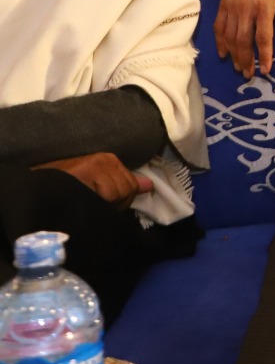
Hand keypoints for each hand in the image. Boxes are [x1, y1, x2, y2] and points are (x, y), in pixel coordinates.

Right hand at [35, 153, 152, 208]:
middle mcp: (106, 159)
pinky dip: (99, 202)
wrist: (36, 189)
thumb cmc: (64, 189)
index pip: (132, 184)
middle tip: (94, 205)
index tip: (104, 204)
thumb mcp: (96, 185)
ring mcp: (99, 163)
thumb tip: (148, 186)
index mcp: (110, 160)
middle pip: (128, 189)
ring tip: (88, 203)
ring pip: (120, 193)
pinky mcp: (90, 169)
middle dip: (115, 204)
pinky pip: (108, 193)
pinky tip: (84, 200)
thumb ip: (122, 183)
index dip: (121, 200)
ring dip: (106, 205)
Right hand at [214, 0, 274, 77]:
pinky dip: (220, 41)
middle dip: (246, 60)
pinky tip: (223, 53)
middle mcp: (246, 9)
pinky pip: (219, 26)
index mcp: (264, 7)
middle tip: (248, 74)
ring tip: (238, 67)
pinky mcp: (223, 4)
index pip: (264, 37)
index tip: (265, 70)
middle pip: (243, 40)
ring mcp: (232, 7)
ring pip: (229, 36)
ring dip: (233, 54)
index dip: (264, 55)